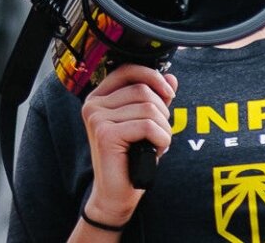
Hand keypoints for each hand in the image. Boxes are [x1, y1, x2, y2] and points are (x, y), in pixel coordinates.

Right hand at [82, 65, 176, 220]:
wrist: (116, 194)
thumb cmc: (130, 159)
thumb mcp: (145, 124)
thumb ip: (155, 100)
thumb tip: (171, 77)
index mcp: (99, 98)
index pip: (127, 70)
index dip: (152, 76)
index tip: (169, 93)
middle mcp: (93, 104)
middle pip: (143, 90)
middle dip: (163, 112)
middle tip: (160, 134)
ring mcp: (97, 118)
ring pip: (149, 108)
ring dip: (164, 129)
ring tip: (156, 145)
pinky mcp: (106, 134)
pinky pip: (148, 127)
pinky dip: (162, 140)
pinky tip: (155, 151)